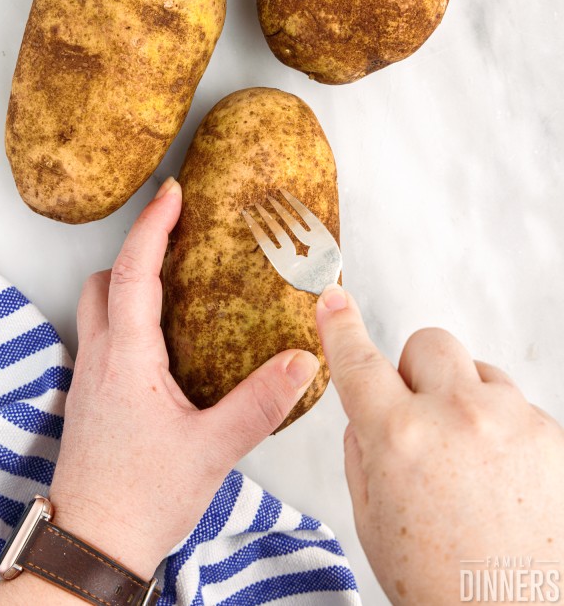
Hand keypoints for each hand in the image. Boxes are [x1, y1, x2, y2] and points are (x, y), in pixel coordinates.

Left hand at [0, 178, 318, 604]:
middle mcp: (100, 359)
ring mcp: (90, 379)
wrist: (93, 548)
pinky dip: (128, 315)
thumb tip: (303, 360)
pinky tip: (164, 340)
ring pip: (98, 308)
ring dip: (128, 282)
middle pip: (105, 281)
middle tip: (178, 234)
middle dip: (137, 249)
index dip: (152, 226)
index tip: (172, 192)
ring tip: (176, 281)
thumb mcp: (212, 450)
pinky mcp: (92, 399)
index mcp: (126, 358)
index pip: (133, 273)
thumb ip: (259, 403)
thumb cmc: (141, 500)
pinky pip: (104, 336)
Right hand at [316, 285, 563, 604]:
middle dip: (415, 370)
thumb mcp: (373, 525)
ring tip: (468, 460)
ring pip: (477, 370)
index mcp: (400, 438)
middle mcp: (457, 415)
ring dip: (463, 399)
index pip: (359, 363)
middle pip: (428, 343)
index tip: (335, 301)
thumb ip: (360, 454)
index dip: (341, 327)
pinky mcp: (551, 434)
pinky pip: (515, 404)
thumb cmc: (446, 588)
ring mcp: (511, 420)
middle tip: (418, 413)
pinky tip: (500, 476)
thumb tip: (366, 414)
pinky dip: (500, 427)